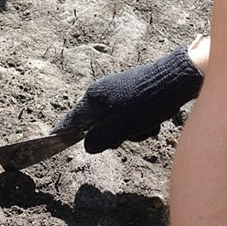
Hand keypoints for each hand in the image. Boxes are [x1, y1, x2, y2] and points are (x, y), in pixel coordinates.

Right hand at [51, 48, 202, 152]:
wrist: (175, 81)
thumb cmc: (146, 103)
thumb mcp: (121, 126)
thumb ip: (100, 138)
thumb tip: (87, 145)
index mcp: (94, 98)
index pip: (73, 120)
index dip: (63, 132)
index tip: (51, 139)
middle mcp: (102, 92)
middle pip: (99, 124)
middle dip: (114, 135)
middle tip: (129, 135)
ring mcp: (117, 90)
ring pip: (117, 122)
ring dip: (132, 130)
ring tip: (147, 125)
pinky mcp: (132, 92)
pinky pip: (130, 115)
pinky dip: (141, 122)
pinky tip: (154, 119)